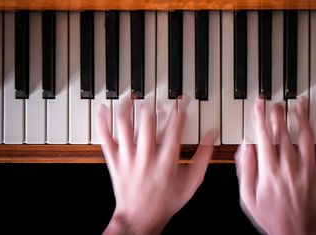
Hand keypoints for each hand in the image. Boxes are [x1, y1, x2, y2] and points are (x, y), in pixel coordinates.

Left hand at [97, 96, 217, 234]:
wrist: (139, 218)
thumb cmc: (165, 202)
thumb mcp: (191, 182)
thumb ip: (203, 157)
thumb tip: (212, 135)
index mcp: (166, 162)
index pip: (175, 128)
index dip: (179, 110)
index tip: (181, 101)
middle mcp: (146, 157)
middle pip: (148, 123)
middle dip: (153, 106)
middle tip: (156, 98)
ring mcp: (128, 158)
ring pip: (124, 126)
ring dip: (127, 107)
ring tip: (132, 96)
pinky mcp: (114, 161)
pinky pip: (105, 138)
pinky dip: (103, 122)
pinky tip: (104, 109)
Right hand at [235, 98, 315, 234]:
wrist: (297, 232)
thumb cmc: (271, 216)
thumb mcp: (247, 197)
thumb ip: (245, 169)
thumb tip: (244, 146)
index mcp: (269, 170)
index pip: (263, 136)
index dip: (260, 116)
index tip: (259, 104)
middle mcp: (289, 166)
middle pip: (283, 133)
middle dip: (278, 114)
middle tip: (276, 103)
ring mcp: (307, 169)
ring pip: (305, 137)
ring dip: (302, 118)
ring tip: (299, 103)